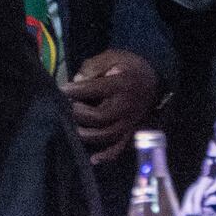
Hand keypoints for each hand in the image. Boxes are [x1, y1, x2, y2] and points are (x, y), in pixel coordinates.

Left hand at [61, 49, 160, 164]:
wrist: (154, 80)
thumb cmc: (128, 67)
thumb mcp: (112, 56)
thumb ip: (94, 66)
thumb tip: (78, 79)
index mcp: (122, 85)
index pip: (95, 89)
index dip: (76, 91)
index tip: (62, 89)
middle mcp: (127, 106)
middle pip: (100, 116)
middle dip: (80, 113)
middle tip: (70, 107)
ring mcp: (130, 122)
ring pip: (107, 135)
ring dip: (87, 133)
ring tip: (76, 126)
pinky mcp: (131, 133)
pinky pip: (120, 149)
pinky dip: (106, 156)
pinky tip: (93, 158)